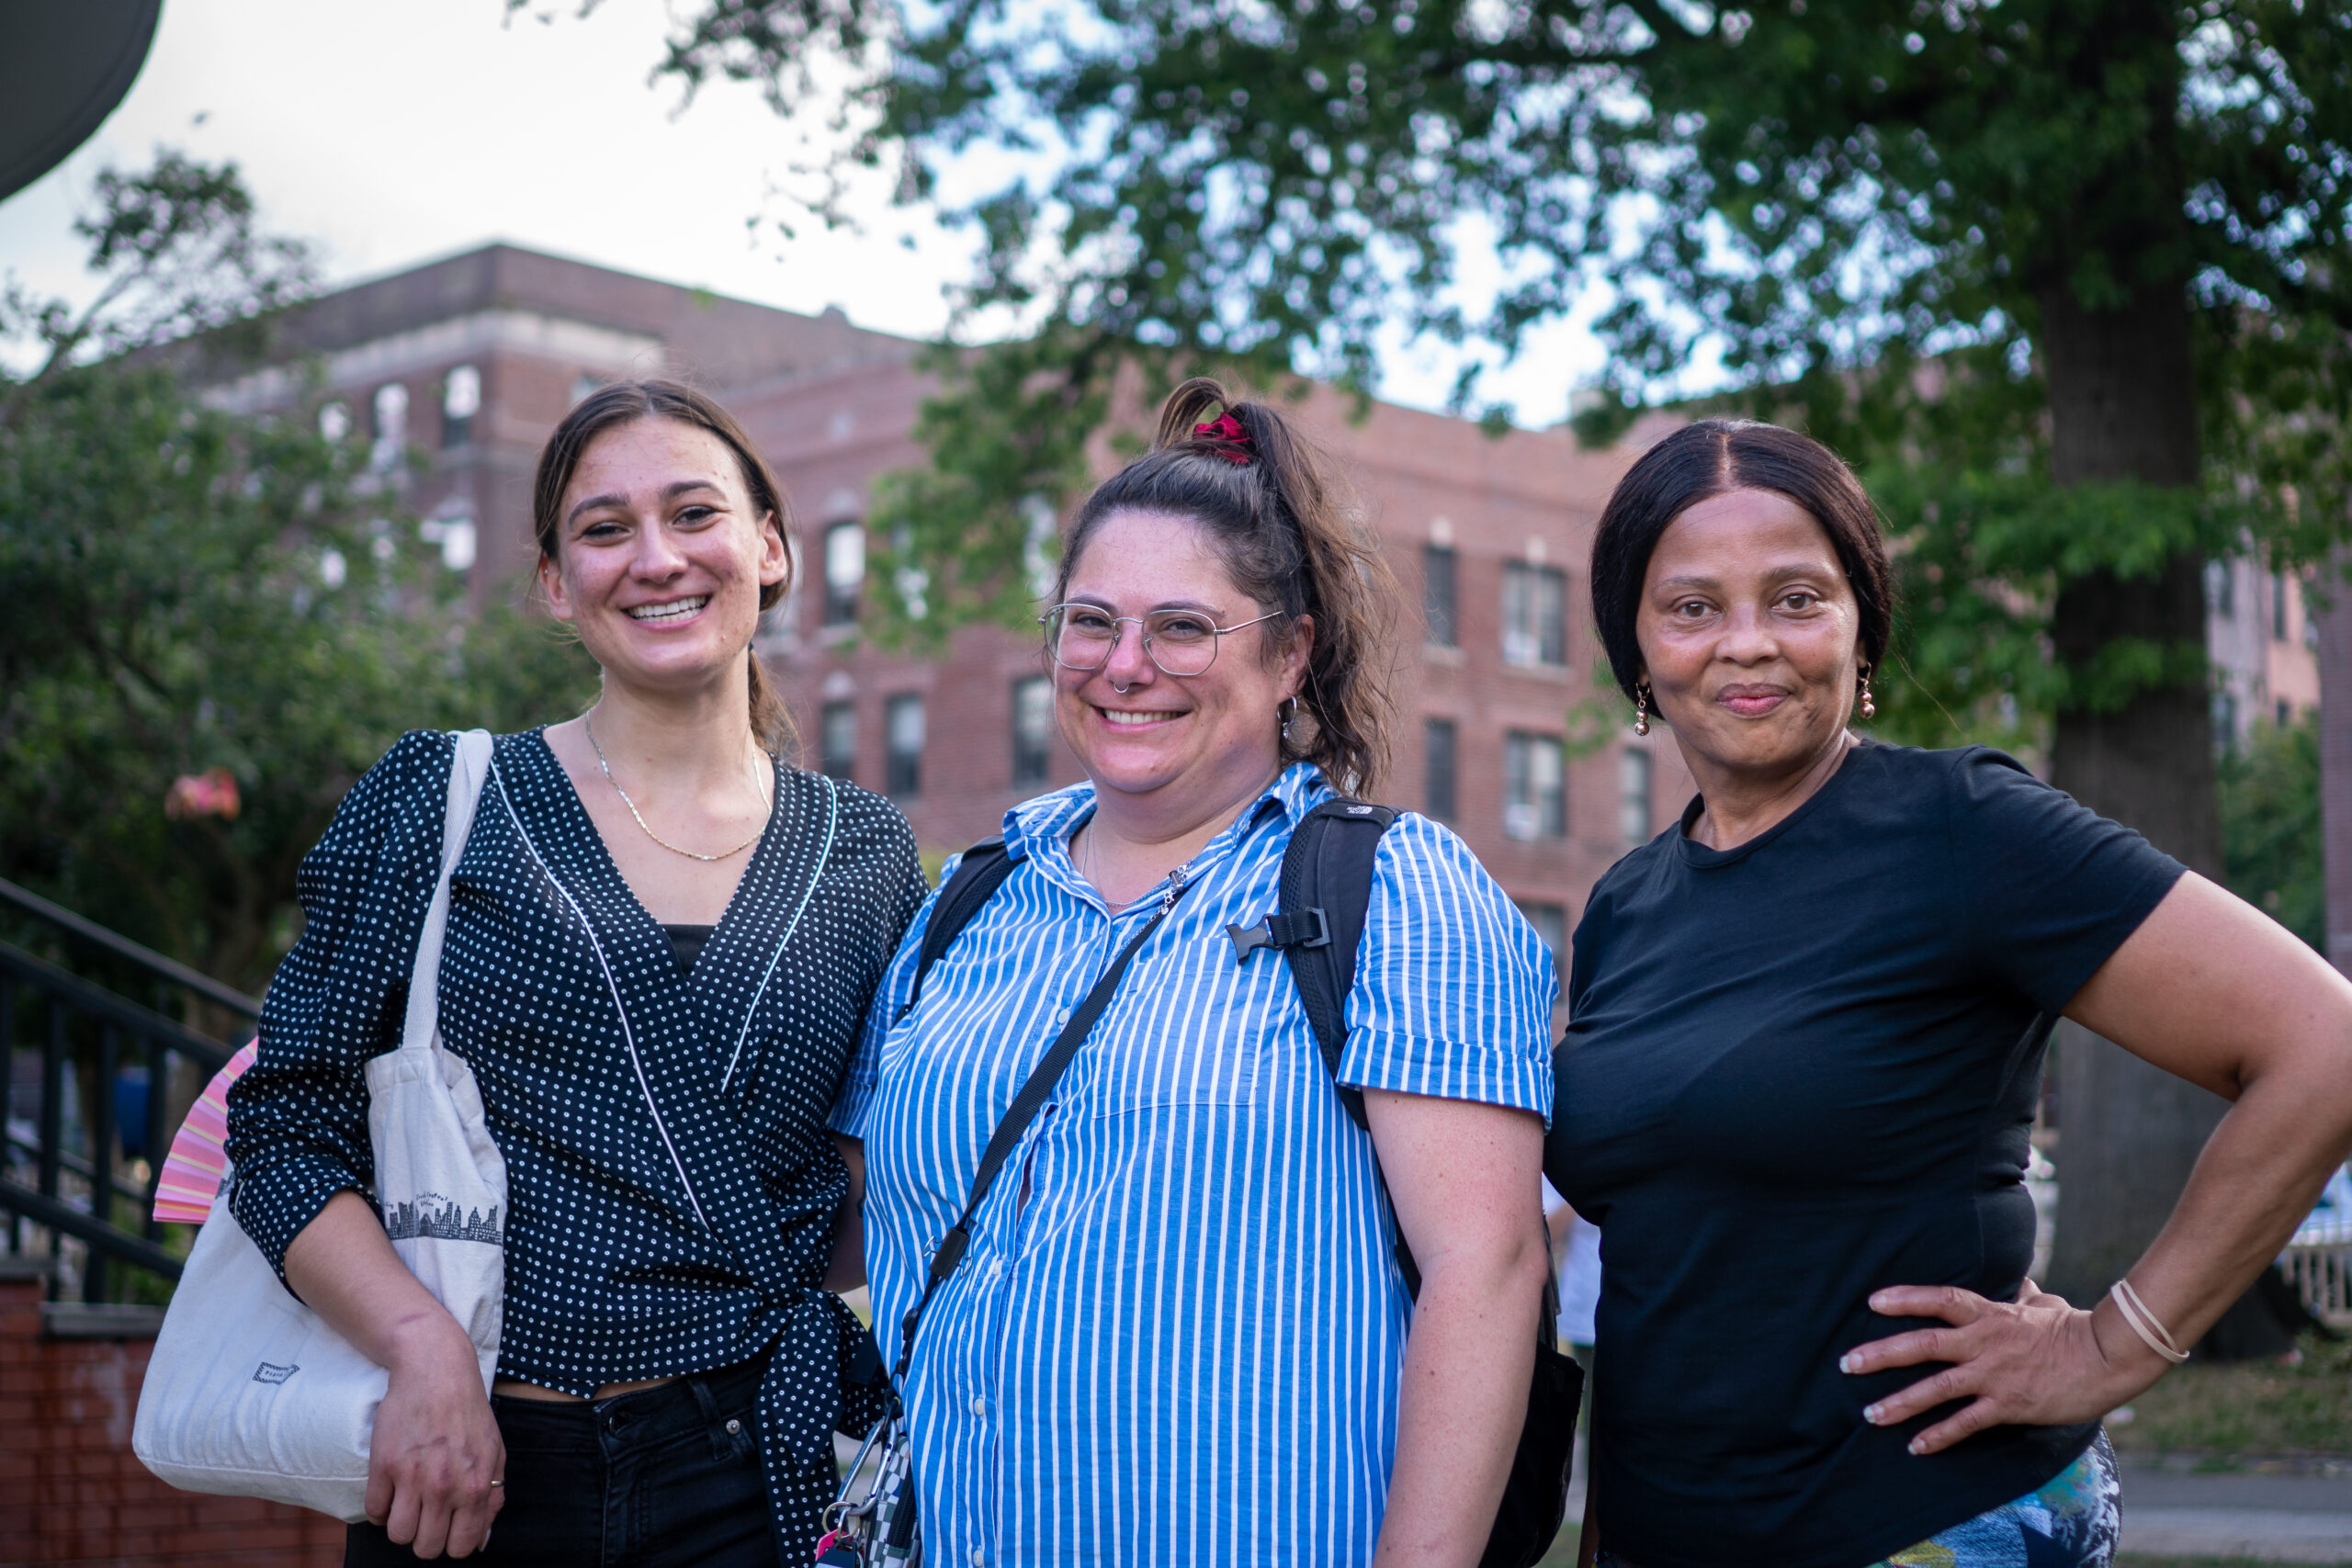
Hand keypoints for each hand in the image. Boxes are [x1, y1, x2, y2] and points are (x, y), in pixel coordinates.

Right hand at [368, 1314, 505, 1557]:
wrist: (436, 1371)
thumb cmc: (468, 1412)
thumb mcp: (494, 1451)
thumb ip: (492, 1497)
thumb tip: (481, 1539)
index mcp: (475, 1486)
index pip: (460, 1547)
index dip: (452, 1544)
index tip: (448, 1530)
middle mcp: (444, 1486)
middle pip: (425, 1547)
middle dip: (425, 1538)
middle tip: (426, 1517)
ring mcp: (412, 1476)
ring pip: (397, 1535)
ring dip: (401, 1525)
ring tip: (408, 1505)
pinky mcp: (383, 1464)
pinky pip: (373, 1511)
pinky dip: (380, 1508)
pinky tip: (390, 1491)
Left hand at [1839, 1279, 2169, 1454]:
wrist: (2108, 1359)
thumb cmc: (2076, 1330)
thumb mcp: (2046, 1305)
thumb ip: (2025, 1296)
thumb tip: (2022, 1283)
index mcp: (1990, 1315)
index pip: (1940, 1300)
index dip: (1905, 1298)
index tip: (1872, 1302)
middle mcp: (1984, 1343)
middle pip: (1923, 1344)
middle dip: (1882, 1354)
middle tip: (1847, 1363)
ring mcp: (1994, 1375)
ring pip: (1937, 1388)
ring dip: (1900, 1402)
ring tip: (1870, 1414)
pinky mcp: (2009, 1405)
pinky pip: (1967, 1423)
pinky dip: (1939, 1435)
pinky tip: (1915, 1447)